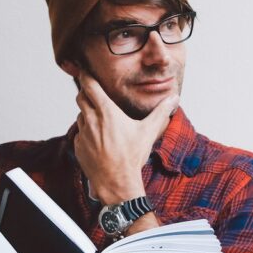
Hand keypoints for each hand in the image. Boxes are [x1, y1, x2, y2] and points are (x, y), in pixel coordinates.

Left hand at [73, 73, 178, 203]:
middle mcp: (91, 120)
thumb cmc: (131, 156)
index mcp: (106, 112)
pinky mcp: (78, 147)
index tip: (84, 70)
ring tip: (102, 122)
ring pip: (80, 116)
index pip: (89, 86)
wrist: (116, 182)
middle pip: (81, 97)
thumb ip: (161, 112)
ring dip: (88, 114)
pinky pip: (79, 134)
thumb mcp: (149, 131)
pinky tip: (99, 140)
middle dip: (86, 94)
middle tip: (95, 95)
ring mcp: (82, 134)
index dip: (86, 76)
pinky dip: (86, 133)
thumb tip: (174, 99)